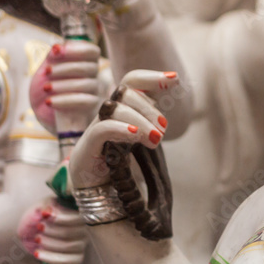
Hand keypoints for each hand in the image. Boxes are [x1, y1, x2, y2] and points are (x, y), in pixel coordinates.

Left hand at [17, 198, 86, 263]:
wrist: (34, 231)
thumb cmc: (41, 215)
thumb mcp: (43, 205)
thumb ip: (46, 205)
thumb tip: (47, 211)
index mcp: (80, 211)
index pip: (77, 216)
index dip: (61, 217)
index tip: (44, 215)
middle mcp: (86, 227)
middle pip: (72, 232)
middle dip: (53, 230)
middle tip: (39, 226)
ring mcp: (83, 243)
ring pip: (69, 246)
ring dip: (50, 243)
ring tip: (37, 238)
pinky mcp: (77, 258)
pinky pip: (67, 260)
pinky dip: (50, 257)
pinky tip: (37, 253)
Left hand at [30, 41, 102, 134]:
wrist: (43, 113)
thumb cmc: (46, 88)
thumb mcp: (46, 69)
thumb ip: (53, 57)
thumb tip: (57, 47)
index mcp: (84, 61)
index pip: (92, 51)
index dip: (76, 48)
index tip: (56, 50)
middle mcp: (92, 75)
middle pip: (88, 67)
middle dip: (65, 68)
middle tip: (47, 72)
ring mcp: (93, 91)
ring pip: (86, 84)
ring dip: (63, 85)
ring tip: (46, 88)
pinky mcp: (91, 108)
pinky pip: (83, 102)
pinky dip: (64, 100)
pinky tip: (50, 102)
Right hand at [68, 69, 177, 188]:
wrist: (92, 185)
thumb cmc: (116, 161)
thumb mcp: (137, 140)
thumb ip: (150, 127)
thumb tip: (165, 121)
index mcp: (121, 108)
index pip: (132, 81)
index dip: (152, 77)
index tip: (175, 79)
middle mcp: (107, 113)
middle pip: (125, 92)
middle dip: (149, 108)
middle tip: (163, 130)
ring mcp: (95, 127)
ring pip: (115, 108)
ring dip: (141, 121)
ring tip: (155, 139)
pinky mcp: (88, 146)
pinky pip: (102, 129)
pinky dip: (121, 128)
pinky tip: (135, 134)